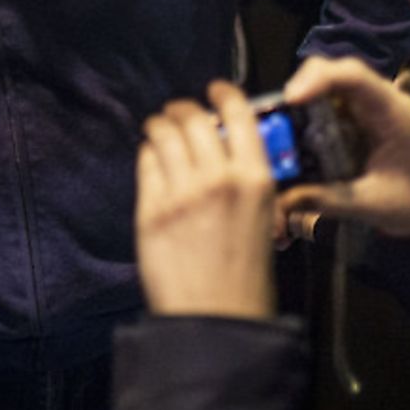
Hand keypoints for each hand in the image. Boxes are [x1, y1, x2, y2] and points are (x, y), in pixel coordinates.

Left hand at [136, 80, 278, 318]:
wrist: (216, 320)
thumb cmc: (247, 277)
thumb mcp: (264, 219)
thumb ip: (245, 181)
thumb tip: (225, 153)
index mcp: (255, 179)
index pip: (238, 114)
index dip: (223, 93)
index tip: (215, 89)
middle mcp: (218, 177)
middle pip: (193, 118)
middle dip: (183, 109)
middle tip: (179, 112)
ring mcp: (181, 192)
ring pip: (163, 134)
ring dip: (159, 125)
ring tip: (158, 128)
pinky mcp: (150, 209)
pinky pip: (145, 163)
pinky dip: (148, 155)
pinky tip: (151, 159)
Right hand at [277, 57, 409, 237]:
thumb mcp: (369, 205)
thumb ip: (326, 200)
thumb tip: (281, 200)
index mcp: (393, 113)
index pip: (356, 76)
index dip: (320, 78)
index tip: (291, 98)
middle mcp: (382, 99)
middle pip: (339, 70)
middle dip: (305, 83)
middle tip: (279, 111)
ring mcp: (371, 103)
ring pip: (332, 80)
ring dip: (304, 95)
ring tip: (281, 120)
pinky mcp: (360, 113)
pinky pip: (331, 97)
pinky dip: (310, 107)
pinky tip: (295, 127)